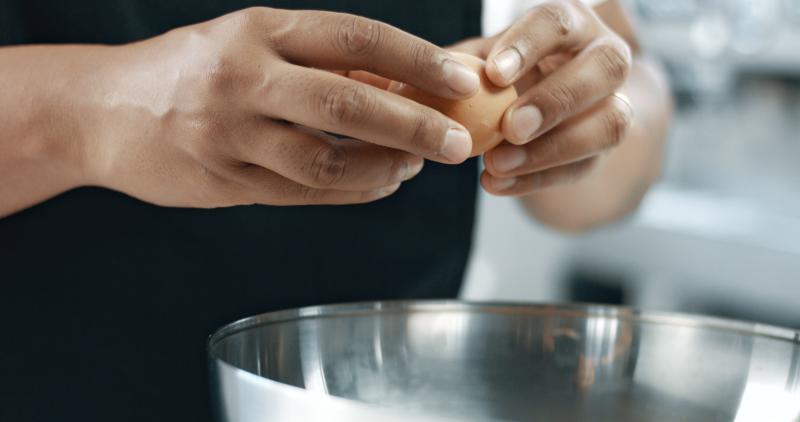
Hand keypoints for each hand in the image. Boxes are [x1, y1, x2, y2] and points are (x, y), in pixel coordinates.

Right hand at [80, 7, 480, 206]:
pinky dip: (352, 191)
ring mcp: (230, 134)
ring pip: (326, 158)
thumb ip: (319, 61)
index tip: (463, 79)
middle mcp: (244, 77)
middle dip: (414, 124)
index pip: (356, 37)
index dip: (416, 59)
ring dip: (383, 166)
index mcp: (259, 30)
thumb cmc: (193, 71)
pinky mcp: (223, 181)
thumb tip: (402, 80)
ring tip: (415, 166)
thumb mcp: (250, 43)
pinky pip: (303, 192)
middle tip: (458, 143)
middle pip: (348, 102)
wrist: (102, 111)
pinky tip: (380, 184)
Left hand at [455, 0, 633, 195]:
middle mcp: (605, 56)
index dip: (529, 46)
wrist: (546, 106)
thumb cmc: (504, 74)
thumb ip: (459, 67)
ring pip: (610, 123)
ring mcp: (616, 102)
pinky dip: (537, 180)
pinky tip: (496, 184)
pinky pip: (583, 166)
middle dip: (556, 100)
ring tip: (496, 164)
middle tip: (510, 127)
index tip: (494, 74)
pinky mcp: (605, 148)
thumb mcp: (482, 62)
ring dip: (553, 149)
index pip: (559, 22)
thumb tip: (414, 79)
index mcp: (570, 24)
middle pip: (606, 67)